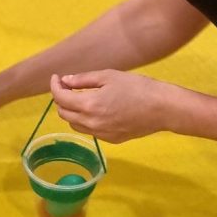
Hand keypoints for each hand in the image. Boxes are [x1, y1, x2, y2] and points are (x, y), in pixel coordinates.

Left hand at [50, 70, 177, 143]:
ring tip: (80, 97)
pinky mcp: (112, 140)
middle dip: (61, 99)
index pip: (60, 98)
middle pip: (64, 114)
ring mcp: (101, 134)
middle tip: (68, 85)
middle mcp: (91, 124)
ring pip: (75, 125)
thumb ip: (84, 79)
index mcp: (89, 106)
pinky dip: (86, 120)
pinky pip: (90, 131)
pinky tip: (96, 109)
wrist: (162, 108)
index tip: (57, 77)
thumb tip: (66, 81)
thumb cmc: (137, 87)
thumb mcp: (109, 76)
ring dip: (72, 111)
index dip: (55, 86)